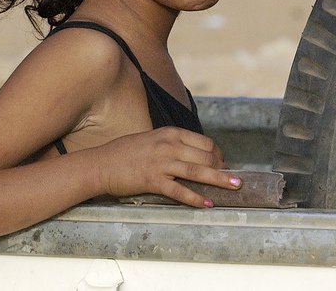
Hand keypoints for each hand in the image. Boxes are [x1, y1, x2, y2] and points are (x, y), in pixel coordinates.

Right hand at [95, 127, 240, 207]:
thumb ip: (172, 145)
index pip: (204, 142)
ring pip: (197, 171)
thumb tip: (194, 155)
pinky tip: (207, 204)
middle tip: (234, 181)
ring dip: (219, 180)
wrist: (101, 164)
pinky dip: (196, 198)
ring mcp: (161, 162)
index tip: (223, 165)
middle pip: (206, 156)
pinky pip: (179, 190)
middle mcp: (168, 145)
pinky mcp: (153, 180)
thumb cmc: (125, 153)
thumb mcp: (152, 139)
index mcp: (169, 133)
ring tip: (234, 187)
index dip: (218, 155)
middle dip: (222, 169)